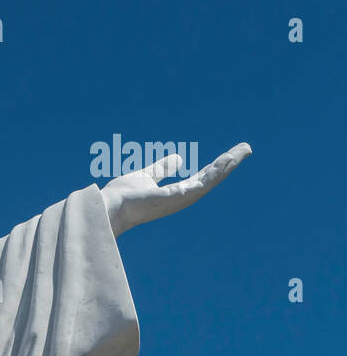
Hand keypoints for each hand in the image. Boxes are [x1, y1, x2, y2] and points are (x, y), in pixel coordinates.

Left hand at [100, 142, 250, 236]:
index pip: (201, 177)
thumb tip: (180, 158)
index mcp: (175, 193)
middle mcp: (181, 198)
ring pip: (210, 180)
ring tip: (243, 150)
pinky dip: (216, 171)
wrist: (108, 207)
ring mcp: (180, 199)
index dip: (216, 166)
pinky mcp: (177, 197)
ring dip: (227, 164)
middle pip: (210, 178)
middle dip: (228, 163)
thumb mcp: (147, 176)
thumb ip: (162, 169)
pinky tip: (227, 159)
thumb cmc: (122, 196)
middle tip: (247, 148)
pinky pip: (202, 182)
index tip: (231, 154)